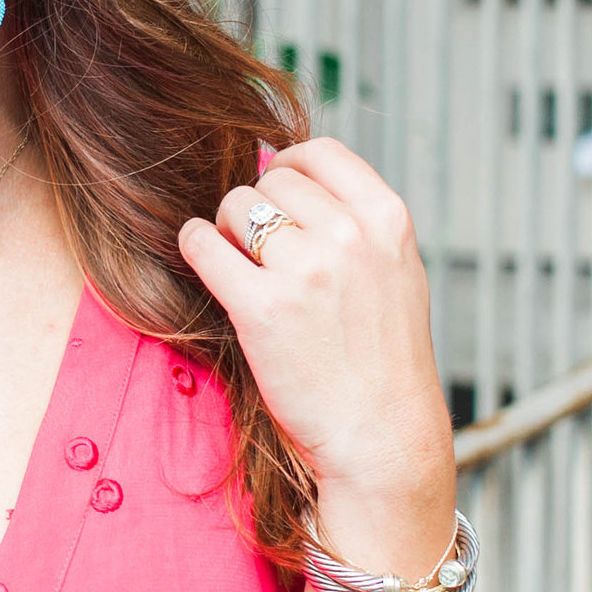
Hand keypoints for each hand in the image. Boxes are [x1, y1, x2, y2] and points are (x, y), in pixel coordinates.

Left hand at [178, 137, 454, 565]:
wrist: (384, 438)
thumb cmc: (384, 362)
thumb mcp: (396, 273)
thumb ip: (356, 222)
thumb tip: (287, 171)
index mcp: (388, 219)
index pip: (319, 153)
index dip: (287, 167)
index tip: (275, 193)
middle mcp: (350, 235)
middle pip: (271, 179)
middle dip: (255, 208)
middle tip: (259, 252)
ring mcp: (306, 270)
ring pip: (233, 206)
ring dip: (226, 231)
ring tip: (242, 269)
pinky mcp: (262, 308)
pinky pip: (202, 245)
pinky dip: (195, 248)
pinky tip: (207, 267)